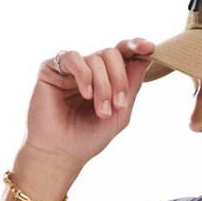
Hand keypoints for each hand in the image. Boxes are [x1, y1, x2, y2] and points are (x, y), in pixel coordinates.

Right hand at [26, 37, 157, 163]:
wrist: (61, 153)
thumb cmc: (88, 138)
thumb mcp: (120, 114)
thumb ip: (132, 86)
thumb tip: (146, 58)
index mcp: (105, 78)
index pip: (122, 54)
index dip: (136, 47)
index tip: (149, 48)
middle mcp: (89, 69)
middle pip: (112, 54)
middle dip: (119, 79)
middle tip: (118, 104)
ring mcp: (71, 68)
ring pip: (96, 59)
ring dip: (103, 86)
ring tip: (101, 111)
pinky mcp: (52, 68)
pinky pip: (73, 57)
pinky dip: (84, 75)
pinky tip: (86, 94)